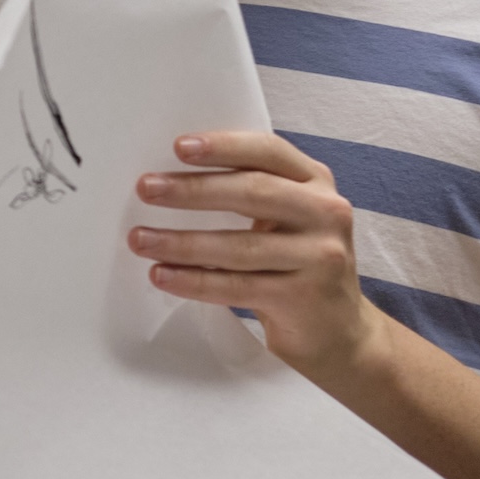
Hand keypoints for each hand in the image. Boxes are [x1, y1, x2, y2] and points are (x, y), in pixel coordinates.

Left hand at [130, 130, 387, 377]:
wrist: (340, 332)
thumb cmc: (296, 262)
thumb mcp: (289, 215)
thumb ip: (252, 189)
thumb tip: (171, 173)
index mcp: (316, 182)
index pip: (268, 151)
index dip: (224, 147)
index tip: (178, 147)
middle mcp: (326, 213)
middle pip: (253, 193)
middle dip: (193, 190)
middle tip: (146, 188)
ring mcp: (320, 258)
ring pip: (239, 246)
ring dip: (182, 242)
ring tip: (140, 238)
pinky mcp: (304, 299)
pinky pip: (236, 287)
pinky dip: (193, 281)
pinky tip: (162, 275)